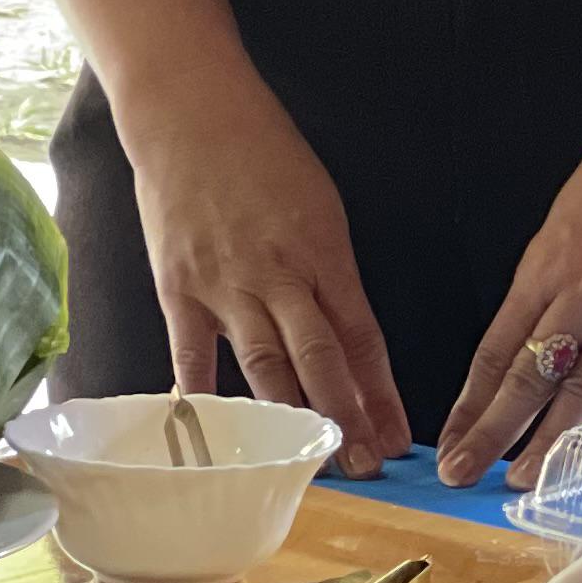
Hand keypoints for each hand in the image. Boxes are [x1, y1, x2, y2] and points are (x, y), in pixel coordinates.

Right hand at [128, 77, 410, 478]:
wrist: (190, 115)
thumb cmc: (265, 151)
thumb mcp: (322, 205)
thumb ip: (331, 269)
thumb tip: (344, 330)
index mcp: (324, 253)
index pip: (363, 336)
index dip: (383, 390)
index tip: (402, 433)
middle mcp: (279, 277)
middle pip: (321, 361)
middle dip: (348, 418)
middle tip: (371, 466)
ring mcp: (225, 287)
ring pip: (265, 367)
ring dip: (293, 418)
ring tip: (315, 460)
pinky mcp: (179, 289)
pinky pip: (193, 356)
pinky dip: (206, 397)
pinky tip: (221, 437)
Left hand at [435, 105, 581, 490]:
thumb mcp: (563, 222)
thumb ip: (550, 283)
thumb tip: (536, 337)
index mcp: (544, 269)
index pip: (495, 353)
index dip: (469, 404)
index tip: (450, 441)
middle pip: (528, 380)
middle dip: (492, 434)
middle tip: (464, 474)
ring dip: (553, 438)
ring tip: (527, 476)